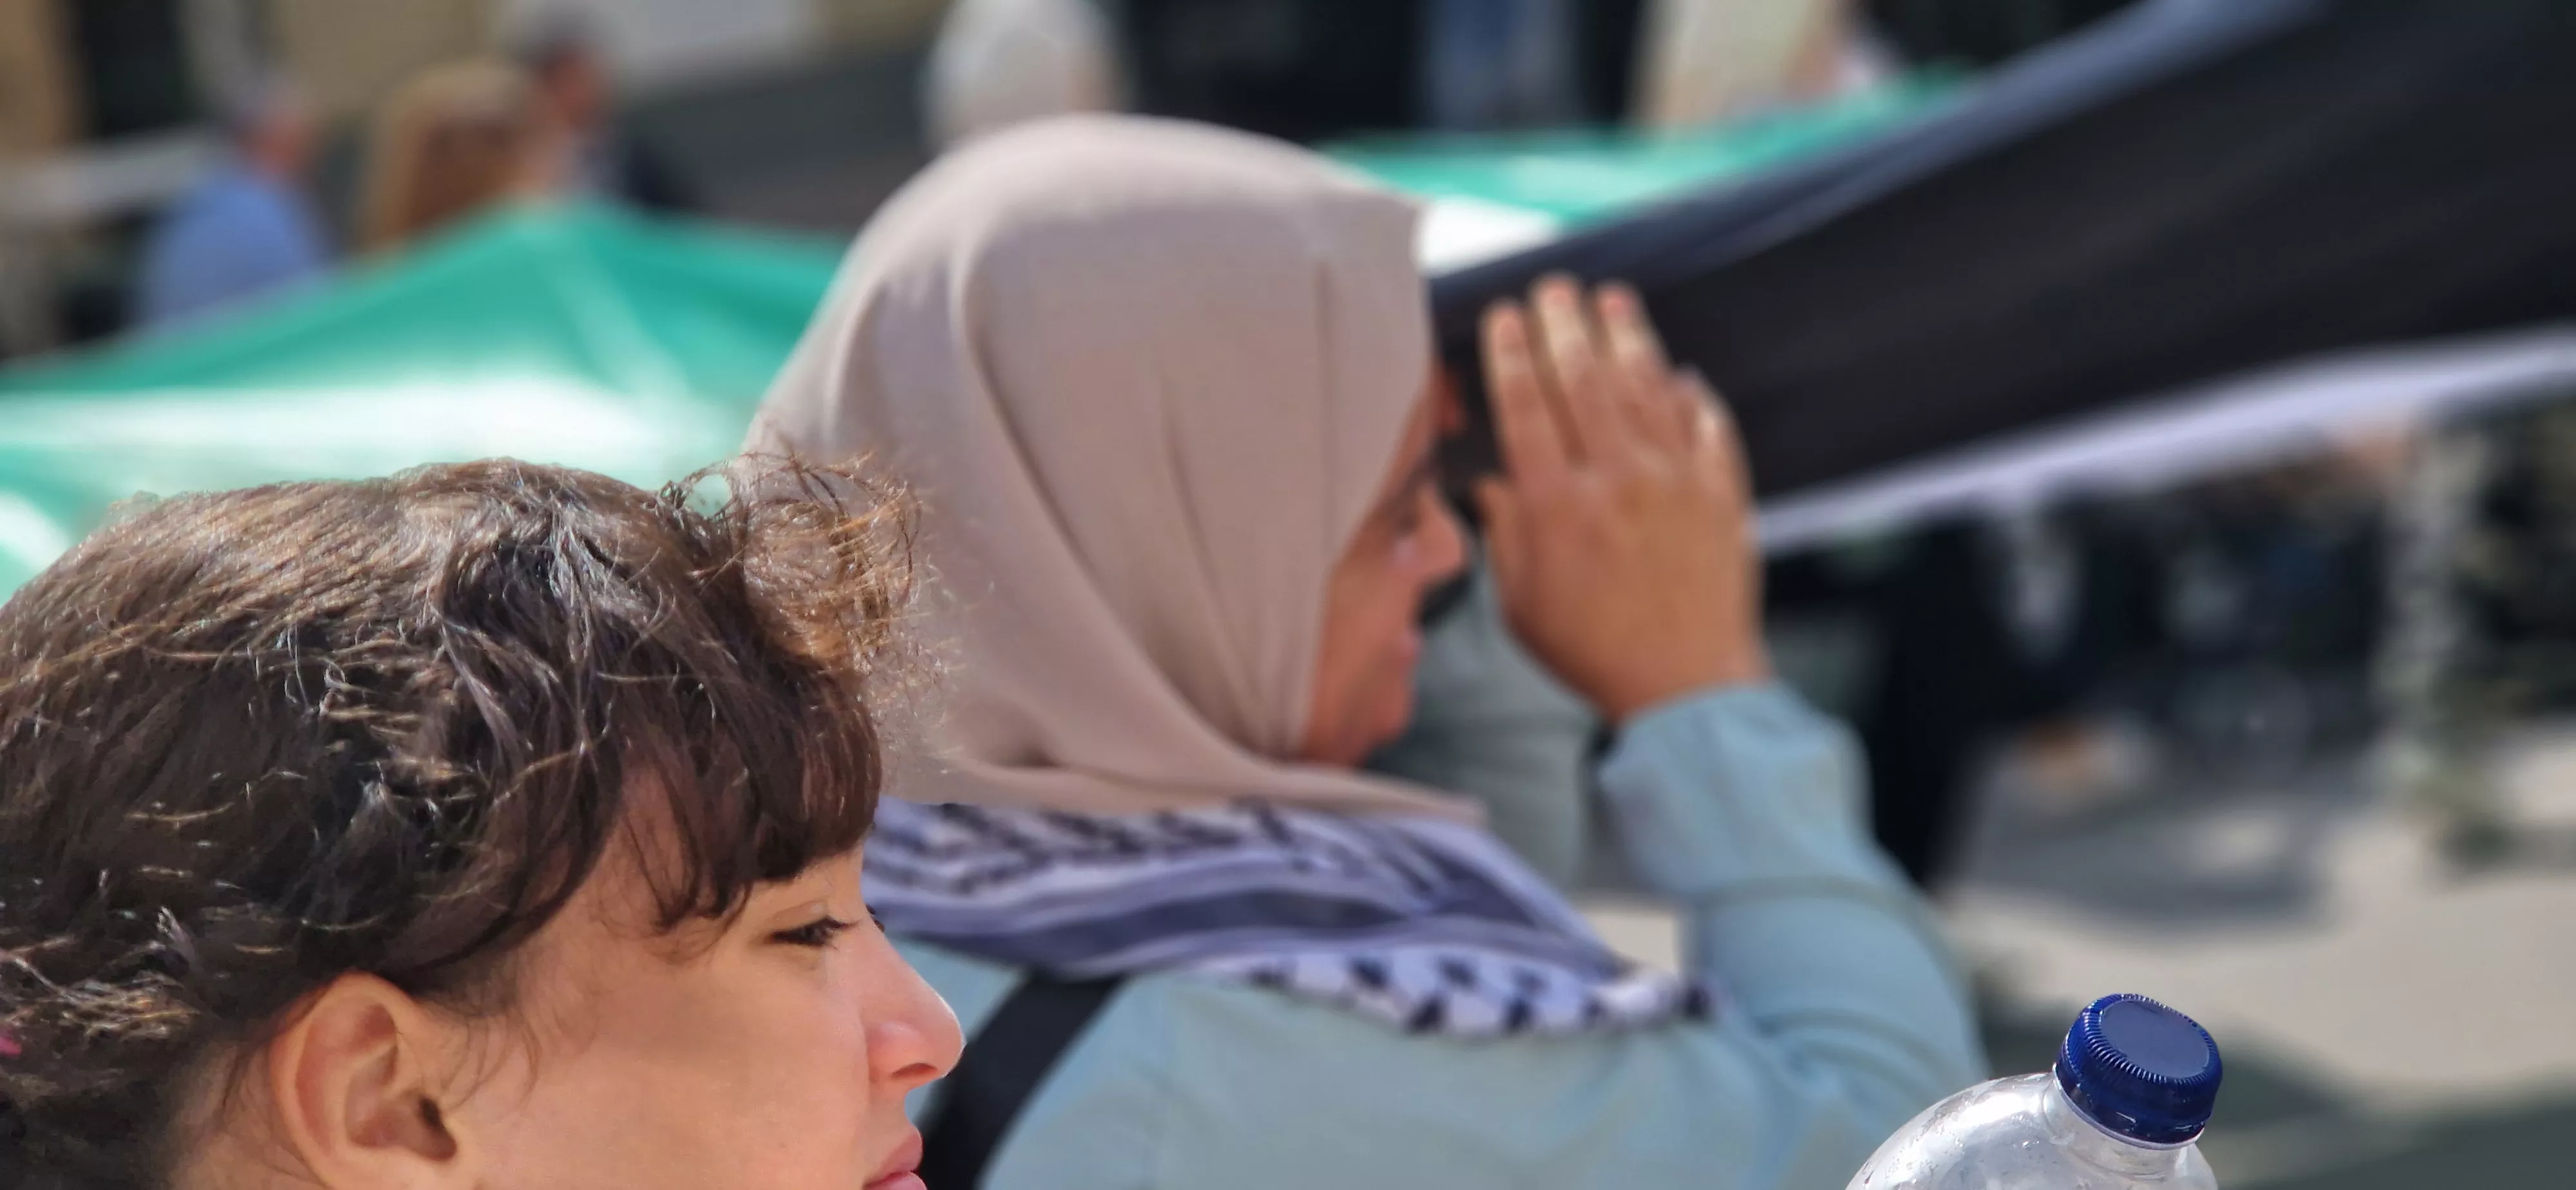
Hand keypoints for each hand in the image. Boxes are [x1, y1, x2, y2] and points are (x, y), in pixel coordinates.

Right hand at [1474, 276, 1768, 723]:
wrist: (1685, 688)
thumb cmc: (1592, 654)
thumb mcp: (1521, 604)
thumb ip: (1506, 535)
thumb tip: (1494, 484)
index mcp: (1556, 506)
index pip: (1526, 407)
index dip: (1511, 355)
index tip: (1504, 316)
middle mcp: (1616, 481)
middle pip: (1583, 380)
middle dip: (1564, 326)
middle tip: (1553, 288)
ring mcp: (1675, 483)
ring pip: (1646, 389)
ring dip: (1626, 338)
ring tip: (1611, 300)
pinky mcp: (1721, 496)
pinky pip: (1708, 428)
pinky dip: (1694, 397)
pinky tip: (1681, 375)